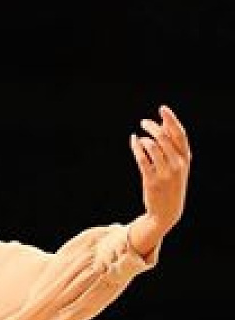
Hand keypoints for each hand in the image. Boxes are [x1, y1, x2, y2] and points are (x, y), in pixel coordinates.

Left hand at [129, 104, 190, 241]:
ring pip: (153, 146)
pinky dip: (136, 147)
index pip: (179, 134)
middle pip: (164, 138)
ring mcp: (165, 173)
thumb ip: (171, 146)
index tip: (162, 108)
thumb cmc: (171, 184)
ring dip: (144, 138)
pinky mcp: (151, 180)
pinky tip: (134, 141)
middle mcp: (177, 164)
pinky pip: (142, 159)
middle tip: (144, 122)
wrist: (167, 211)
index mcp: (185, 159)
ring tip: (140, 137)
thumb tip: (162, 124)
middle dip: (153, 126)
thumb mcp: (176, 165)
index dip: (171, 119)